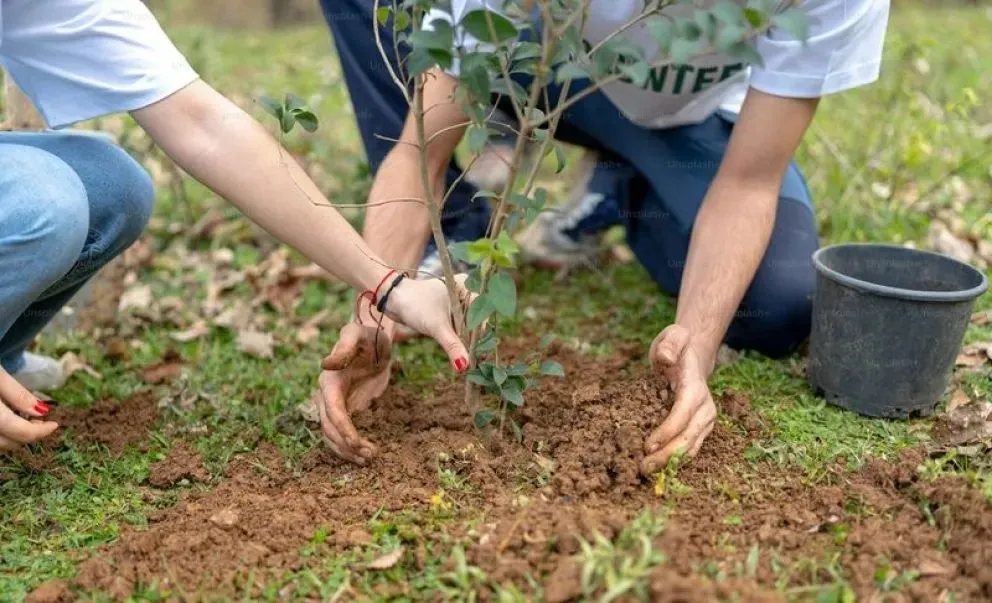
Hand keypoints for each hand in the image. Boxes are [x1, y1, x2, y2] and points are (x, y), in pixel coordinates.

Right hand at [0, 369, 58, 450]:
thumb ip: (17, 394)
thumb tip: (42, 412)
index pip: (18, 430)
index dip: (40, 432)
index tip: (55, 424)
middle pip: (7, 442)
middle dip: (27, 435)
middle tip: (41, 422)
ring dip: (13, 438)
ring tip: (25, 422)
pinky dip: (1, 436)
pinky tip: (7, 423)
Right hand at [315, 275, 471, 464]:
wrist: (374, 339)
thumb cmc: (367, 334)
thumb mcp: (358, 334)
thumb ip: (345, 346)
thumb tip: (326, 363)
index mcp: (329, 381)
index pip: (332, 411)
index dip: (343, 429)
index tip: (357, 443)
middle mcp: (327, 395)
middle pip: (330, 429)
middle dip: (347, 445)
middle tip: (370, 455)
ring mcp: (335, 404)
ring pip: (332, 435)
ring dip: (347, 450)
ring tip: (369, 459)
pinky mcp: (346, 409)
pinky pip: (342, 432)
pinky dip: (350, 446)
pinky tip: (365, 454)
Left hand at [379, 273, 472, 371]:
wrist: (393, 298)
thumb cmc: (415, 305)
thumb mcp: (436, 326)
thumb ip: (452, 346)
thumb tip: (465, 366)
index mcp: (467, 287)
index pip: (482, 314)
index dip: (481, 335)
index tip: (479, 355)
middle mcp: (465, 292)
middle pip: (476, 320)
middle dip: (474, 340)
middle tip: (474, 361)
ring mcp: (457, 301)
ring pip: (468, 324)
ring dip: (466, 341)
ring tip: (468, 360)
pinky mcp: (448, 310)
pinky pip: (458, 325)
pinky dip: (458, 338)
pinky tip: (459, 352)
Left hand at [640, 324, 716, 475]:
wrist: (693, 357)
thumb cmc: (677, 347)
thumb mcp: (673, 336)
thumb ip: (670, 344)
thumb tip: (666, 359)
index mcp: (696, 387)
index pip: (683, 414)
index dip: (667, 431)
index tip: (647, 445)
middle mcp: (706, 408)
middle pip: (688, 437)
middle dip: (666, 455)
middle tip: (642, 467)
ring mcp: (705, 421)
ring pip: (690, 448)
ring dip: (669, 462)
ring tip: (646, 470)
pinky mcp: (700, 429)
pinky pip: (689, 449)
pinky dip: (675, 461)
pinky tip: (657, 467)